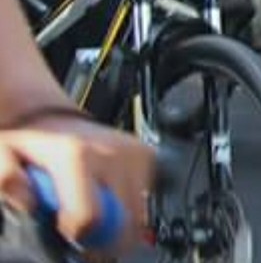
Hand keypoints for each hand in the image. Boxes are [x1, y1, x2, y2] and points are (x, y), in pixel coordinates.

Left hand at [0, 115, 155, 252]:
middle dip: (102, 234)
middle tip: (81, 229)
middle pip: (121, 221)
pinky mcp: (147, 155)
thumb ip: (6, 177)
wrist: (56, 123)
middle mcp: (112, 152)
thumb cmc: (30, 148)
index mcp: (77, 156)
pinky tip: (110, 197)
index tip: (67, 234)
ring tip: (94, 211)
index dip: (78, 237)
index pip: (91, 217)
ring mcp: (133, 153)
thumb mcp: (5, 156)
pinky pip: (146, 197)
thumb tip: (27, 198)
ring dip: (118, 221)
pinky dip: (130, 205)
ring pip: (137, 213)